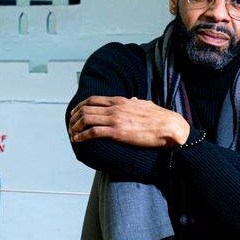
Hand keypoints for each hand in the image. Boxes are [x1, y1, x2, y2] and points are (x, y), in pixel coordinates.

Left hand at [68, 95, 189, 147]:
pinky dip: (82, 136)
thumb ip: (137, 102)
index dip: (81, 106)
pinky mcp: (117, 132)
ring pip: (87, 119)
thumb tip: (135, 100)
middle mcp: (115, 108)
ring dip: (76, 127)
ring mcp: (115, 120)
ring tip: (72, 134)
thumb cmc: (160, 117)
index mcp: (121, 101)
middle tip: (70, 124)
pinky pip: (94, 132)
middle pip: (86, 109)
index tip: (75, 112)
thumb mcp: (146, 105)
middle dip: (75, 117)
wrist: (169, 126)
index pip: (94, 100)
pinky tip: (78, 140)